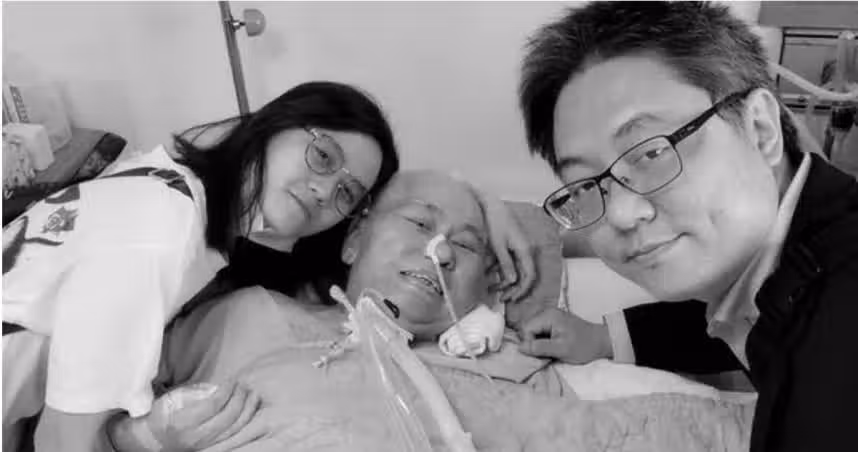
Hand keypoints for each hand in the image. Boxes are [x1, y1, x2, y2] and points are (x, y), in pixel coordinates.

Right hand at [109, 382, 260, 451]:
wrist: (154, 440)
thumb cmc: (163, 414)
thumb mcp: (172, 399)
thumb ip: (195, 393)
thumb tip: (219, 387)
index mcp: (183, 422)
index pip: (213, 405)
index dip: (226, 390)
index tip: (231, 379)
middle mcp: (196, 437)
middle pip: (228, 417)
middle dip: (239, 398)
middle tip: (242, 385)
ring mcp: (206, 445)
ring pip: (235, 428)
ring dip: (247, 409)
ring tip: (252, 394)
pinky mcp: (213, 447)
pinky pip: (235, 435)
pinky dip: (246, 421)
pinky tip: (250, 408)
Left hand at [478, 190, 535, 301]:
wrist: (491, 205)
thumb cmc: (495, 222)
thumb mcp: (498, 245)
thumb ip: (506, 263)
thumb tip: (513, 280)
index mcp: (525, 250)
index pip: (530, 275)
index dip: (523, 290)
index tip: (512, 299)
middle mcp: (525, 251)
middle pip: (524, 276)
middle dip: (513, 289)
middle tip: (501, 298)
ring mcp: (519, 249)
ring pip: (516, 271)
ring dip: (505, 281)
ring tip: (491, 289)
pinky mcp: (512, 247)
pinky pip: (510, 264)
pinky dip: (501, 271)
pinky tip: (490, 276)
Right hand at [517, 307, 611, 363]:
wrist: (601, 342)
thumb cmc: (583, 346)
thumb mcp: (561, 350)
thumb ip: (540, 347)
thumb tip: (520, 348)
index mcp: (548, 316)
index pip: (526, 329)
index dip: (529, 343)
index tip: (542, 353)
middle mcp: (546, 311)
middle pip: (527, 328)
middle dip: (532, 342)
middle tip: (546, 352)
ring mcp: (549, 315)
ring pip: (532, 330)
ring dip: (537, 341)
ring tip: (550, 349)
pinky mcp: (552, 321)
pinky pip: (539, 330)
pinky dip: (541, 339)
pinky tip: (551, 345)